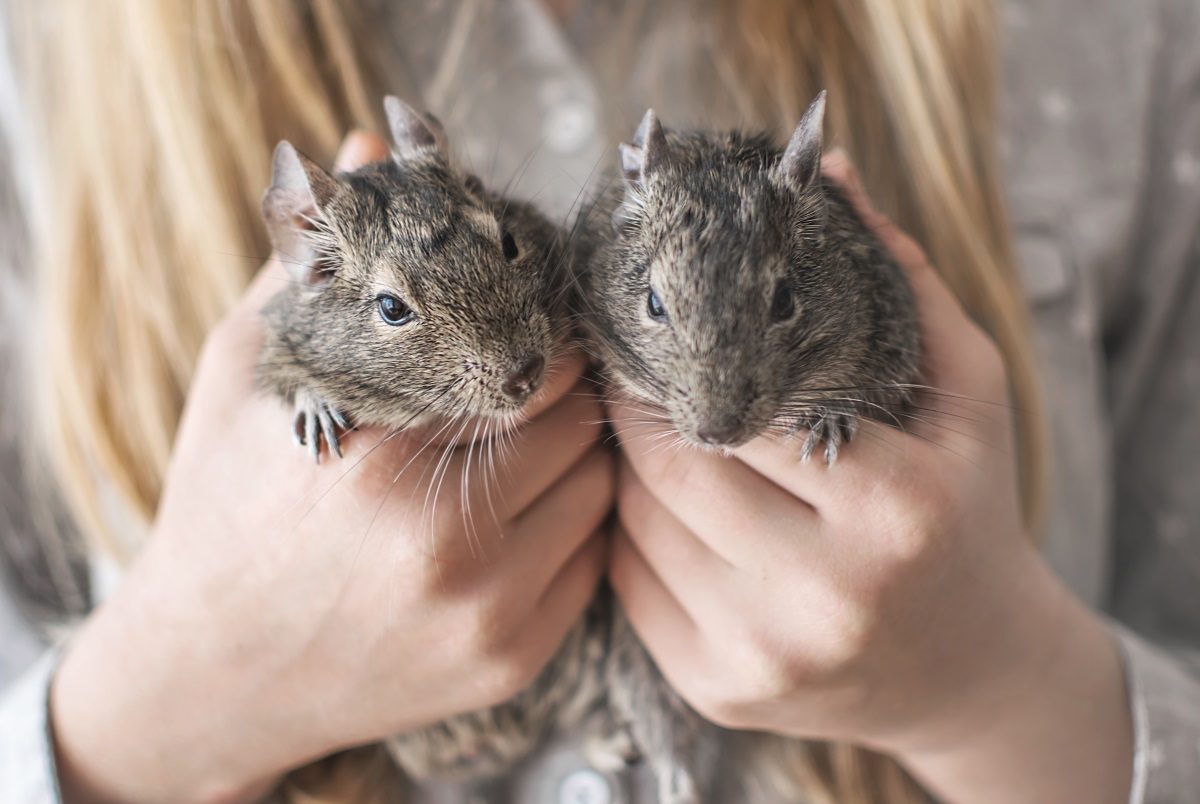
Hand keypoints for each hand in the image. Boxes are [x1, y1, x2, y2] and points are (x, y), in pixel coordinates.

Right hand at [50, 132, 612, 803]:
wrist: (212, 674)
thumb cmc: (226, 505)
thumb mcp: (247, 371)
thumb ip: (322, 262)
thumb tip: (375, 147)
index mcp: (378, 459)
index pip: (530, 359)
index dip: (541, 329)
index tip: (529, 321)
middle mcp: (444, 546)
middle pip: (578, 422)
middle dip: (564, 388)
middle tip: (537, 373)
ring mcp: (487, 615)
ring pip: (603, 490)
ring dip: (578, 453)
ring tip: (524, 439)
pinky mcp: (513, 662)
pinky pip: (596, 560)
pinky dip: (575, 521)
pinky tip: (520, 507)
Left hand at [608, 154, 1131, 802]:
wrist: (972, 667)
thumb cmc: (966, 513)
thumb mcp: (966, 392)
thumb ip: (903, 282)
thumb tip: (826, 178)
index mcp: (893, 508)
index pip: (733, 408)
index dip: (680, 361)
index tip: (661, 329)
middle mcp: (824, 594)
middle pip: (668, 470)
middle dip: (639, 411)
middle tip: (637, 372)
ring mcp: (763, 654)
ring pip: (634, 524)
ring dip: (630, 470)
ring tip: (661, 435)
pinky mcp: (717, 691)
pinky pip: (625, 584)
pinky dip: (628, 533)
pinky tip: (665, 509)